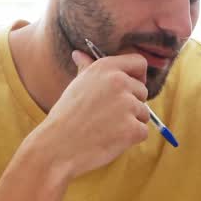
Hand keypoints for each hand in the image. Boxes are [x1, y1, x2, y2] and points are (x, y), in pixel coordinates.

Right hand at [41, 50, 149, 178]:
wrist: (57, 147)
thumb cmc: (65, 117)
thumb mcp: (76, 86)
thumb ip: (86, 69)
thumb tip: (79, 54)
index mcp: (105, 67)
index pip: (139, 62)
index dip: (139, 76)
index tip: (131, 88)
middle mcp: (119, 81)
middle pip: (143, 92)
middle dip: (131, 105)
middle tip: (107, 117)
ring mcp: (127, 105)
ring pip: (143, 113)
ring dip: (130, 123)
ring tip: (104, 128)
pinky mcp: (132, 128)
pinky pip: (142, 132)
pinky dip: (130, 139)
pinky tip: (109, 139)